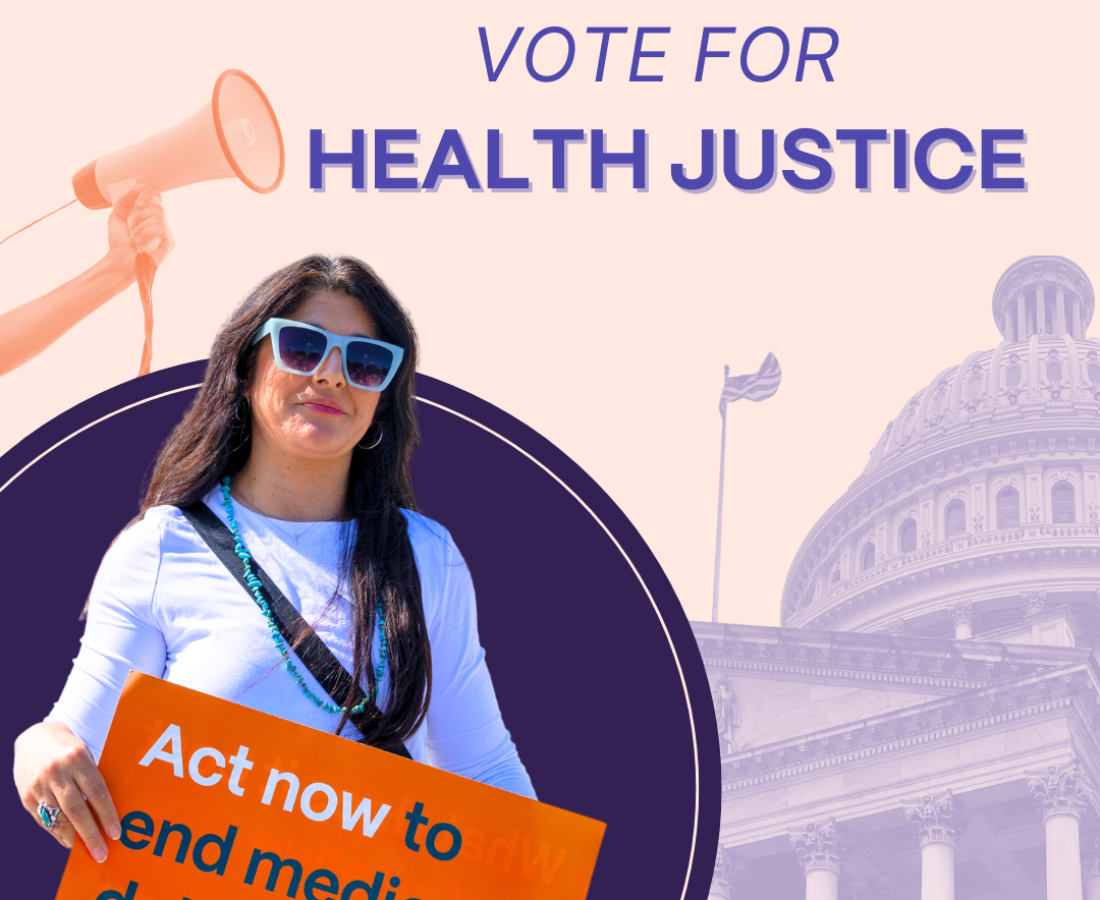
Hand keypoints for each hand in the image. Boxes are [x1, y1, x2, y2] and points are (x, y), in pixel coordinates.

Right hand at [14, 720, 120, 860]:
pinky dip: (57, 832)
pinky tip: (68, 840)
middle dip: (91, 834)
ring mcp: (39, 785)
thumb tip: (105, 814)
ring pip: (58, 818)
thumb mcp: (86, 756)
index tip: (116, 833)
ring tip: (86, 851)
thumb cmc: (70, 749)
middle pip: (77, 810)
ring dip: (74, 838)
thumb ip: (93, 780)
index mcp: (77, 760)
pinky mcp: (27, 796)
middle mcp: (57, 773)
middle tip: (101, 852)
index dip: (107, 815)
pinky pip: (44, 819)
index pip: (97, 792)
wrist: (35, 738)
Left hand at [107, 178, 174, 268]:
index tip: (137, 205)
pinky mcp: (170, 242)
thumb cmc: (120, 242)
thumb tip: (135, 189)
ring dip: (142, 227)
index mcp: (148, 215)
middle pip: (158, 206)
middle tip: (132, 226)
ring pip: (159, 217)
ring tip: (135, 238)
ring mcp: (166, 232)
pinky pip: (161, 228)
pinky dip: (147, 233)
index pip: (156, 199)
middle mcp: (159, 222)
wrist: (121, 259)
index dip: (148, 197)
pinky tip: (141, 242)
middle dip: (142, 215)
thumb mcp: (117, 216)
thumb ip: (123, 201)